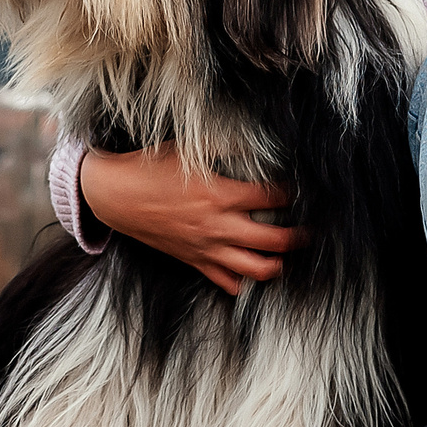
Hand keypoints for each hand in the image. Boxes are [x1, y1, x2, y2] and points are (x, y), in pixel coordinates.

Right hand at [77, 148, 305, 295]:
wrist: (115, 197)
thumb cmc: (150, 168)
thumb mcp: (188, 149)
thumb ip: (225, 147)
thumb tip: (255, 143)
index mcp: (220, 195)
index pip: (272, 198)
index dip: (293, 193)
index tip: (302, 189)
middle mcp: (218, 226)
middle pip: (275, 241)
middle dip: (299, 237)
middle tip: (311, 230)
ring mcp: (207, 248)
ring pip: (257, 270)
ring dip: (279, 265)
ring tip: (289, 255)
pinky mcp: (195, 262)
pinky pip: (227, 283)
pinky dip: (245, 282)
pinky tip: (254, 272)